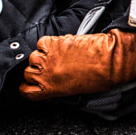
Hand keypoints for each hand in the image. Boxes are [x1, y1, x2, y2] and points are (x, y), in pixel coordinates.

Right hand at [19, 29, 135, 99]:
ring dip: (43, 56)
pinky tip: (60, 46)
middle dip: (37, 70)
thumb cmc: (97, 78)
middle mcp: (45, 74)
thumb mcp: (72, 92)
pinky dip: (48, 43)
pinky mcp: (53, 42)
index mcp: (49, 89)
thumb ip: (55, 90)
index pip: (25, 91)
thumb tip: (48, 88)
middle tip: (51, 68)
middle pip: (27, 73)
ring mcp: (48, 57)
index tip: (32, 85)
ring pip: (33, 57)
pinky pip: (42, 43)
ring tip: (58, 57)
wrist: (109, 61)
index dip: (28, 87)